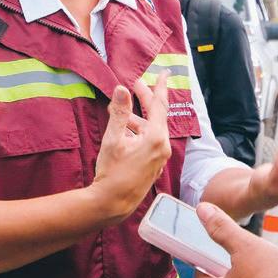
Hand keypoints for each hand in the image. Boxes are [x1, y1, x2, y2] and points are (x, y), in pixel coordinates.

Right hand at [89, 74, 171, 222]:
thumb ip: (119, 113)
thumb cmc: (112, 172)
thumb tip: (121, 89)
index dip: (160, 87)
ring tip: (122, 111)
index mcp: (156, 138)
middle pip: (156, 116)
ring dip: (138, 119)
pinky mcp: (152, 166)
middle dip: (146, 100)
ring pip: (151, 130)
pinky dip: (139, 132)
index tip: (165, 73)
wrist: (112, 204)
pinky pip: (149, 142)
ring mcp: (158, 158)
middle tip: (136, 84)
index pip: (160, 105)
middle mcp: (162, 147)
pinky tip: (125, 132)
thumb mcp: (113, 139)